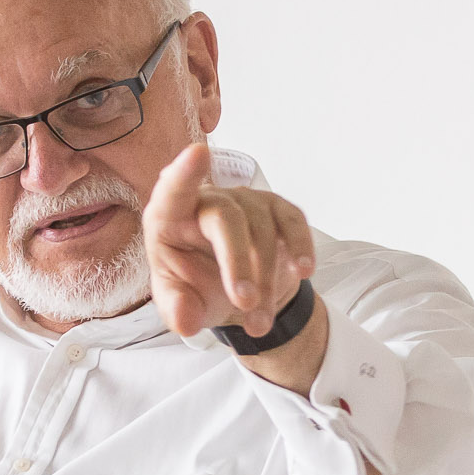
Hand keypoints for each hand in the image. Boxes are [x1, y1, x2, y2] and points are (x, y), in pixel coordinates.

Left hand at [145, 141, 320, 376]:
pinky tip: (303, 271)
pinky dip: (300, 246)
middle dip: (238, 263)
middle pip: (226, 218)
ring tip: (259, 321)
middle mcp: (207, 201)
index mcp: (170, 217)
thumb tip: (185, 321)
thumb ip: (177, 310)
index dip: (185, 172)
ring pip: (262, 229)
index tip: (199, 153)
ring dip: (266, 280)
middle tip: (245, 303)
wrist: (234, 293)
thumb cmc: (196, 288)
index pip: (173, 190)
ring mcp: (244, 201)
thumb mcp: (180, 304)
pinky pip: (292, 221)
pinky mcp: (275, 209)